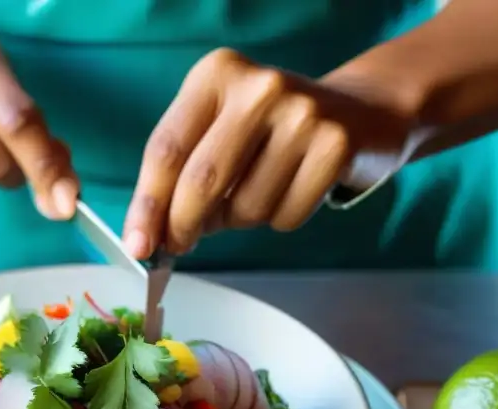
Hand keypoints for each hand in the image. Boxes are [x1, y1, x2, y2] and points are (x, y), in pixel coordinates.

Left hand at [122, 48, 415, 256]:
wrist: (360, 113)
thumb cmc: (269, 132)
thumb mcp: (218, 133)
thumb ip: (180, 177)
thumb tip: (149, 237)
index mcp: (216, 75)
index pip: (167, 150)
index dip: (147, 204)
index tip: (137, 245)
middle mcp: (258, 87)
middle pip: (201, 180)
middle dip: (183, 225)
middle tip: (178, 245)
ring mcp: (302, 114)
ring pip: (245, 207)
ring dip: (239, 220)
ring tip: (255, 193)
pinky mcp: (335, 146)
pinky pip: (285, 217)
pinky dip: (279, 220)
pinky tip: (292, 190)